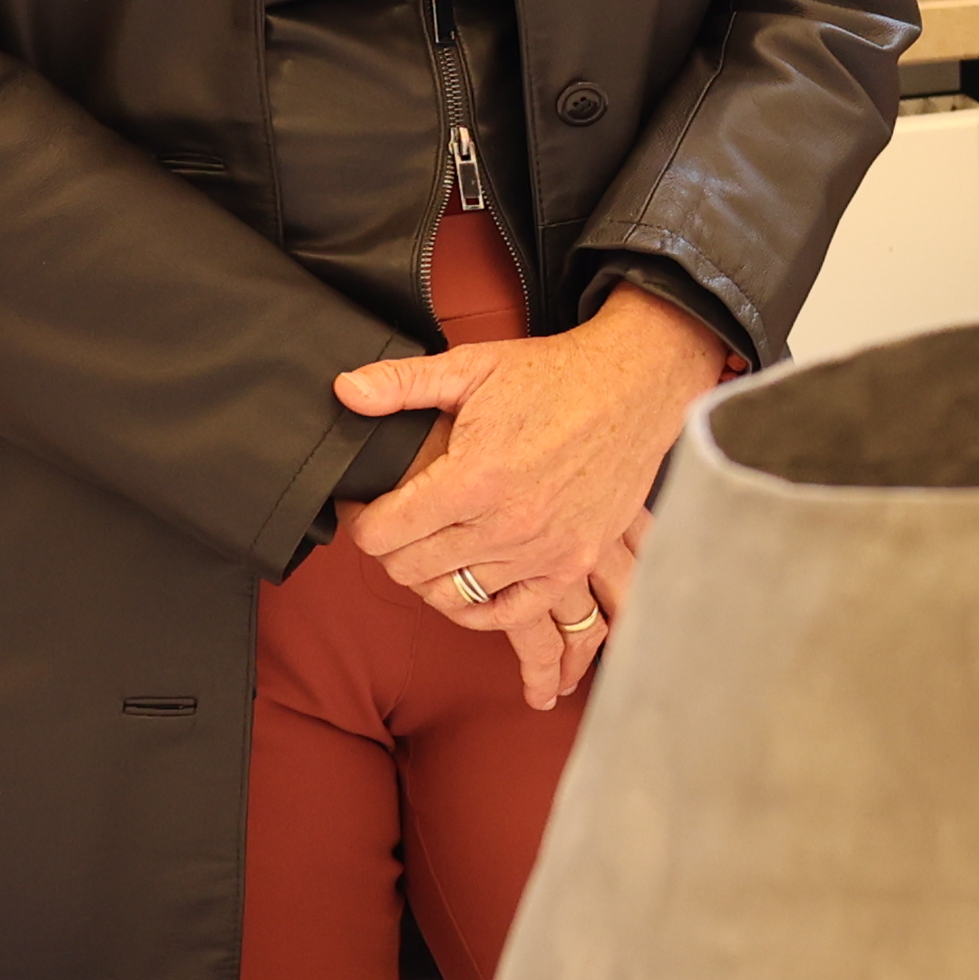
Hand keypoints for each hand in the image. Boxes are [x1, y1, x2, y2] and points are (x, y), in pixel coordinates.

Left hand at [335, 289, 728, 710]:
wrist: (636, 388)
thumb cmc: (554, 376)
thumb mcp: (473, 366)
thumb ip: (401, 384)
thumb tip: (342, 392)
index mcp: (473, 477)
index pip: (383, 534)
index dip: (363, 521)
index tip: (368, 508)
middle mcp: (506, 524)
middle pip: (409, 570)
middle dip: (391, 549)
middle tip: (396, 525)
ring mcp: (543, 550)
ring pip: (453, 594)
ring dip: (431, 575)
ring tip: (432, 546)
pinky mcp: (573, 562)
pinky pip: (509, 613)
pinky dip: (479, 608)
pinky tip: (468, 586)